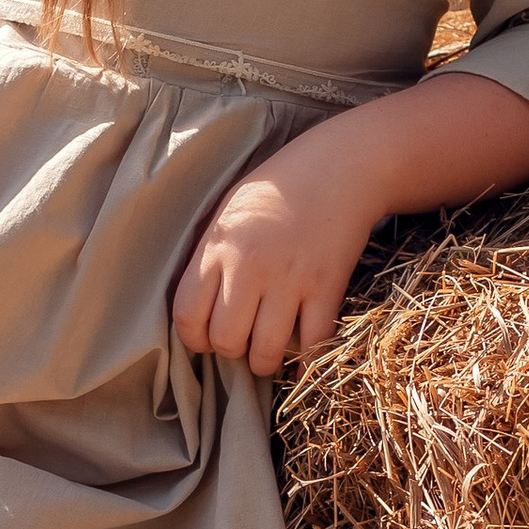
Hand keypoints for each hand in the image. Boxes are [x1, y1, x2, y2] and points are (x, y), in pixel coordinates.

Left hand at [172, 145, 369, 378]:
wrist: (340, 166)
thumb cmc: (277, 187)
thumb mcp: (228, 212)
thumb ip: (210, 256)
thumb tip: (199, 306)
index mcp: (218, 247)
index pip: (188, 316)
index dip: (194, 339)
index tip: (206, 337)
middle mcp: (249, 267)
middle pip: (226, 340)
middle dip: (231, 351)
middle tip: (243, 341)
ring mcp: (290, 279)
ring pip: (266, 352)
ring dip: (265, 362)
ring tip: (268, 351)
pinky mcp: (327, 287)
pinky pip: (313, 343)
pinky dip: (308, 359)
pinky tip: (304, 354)